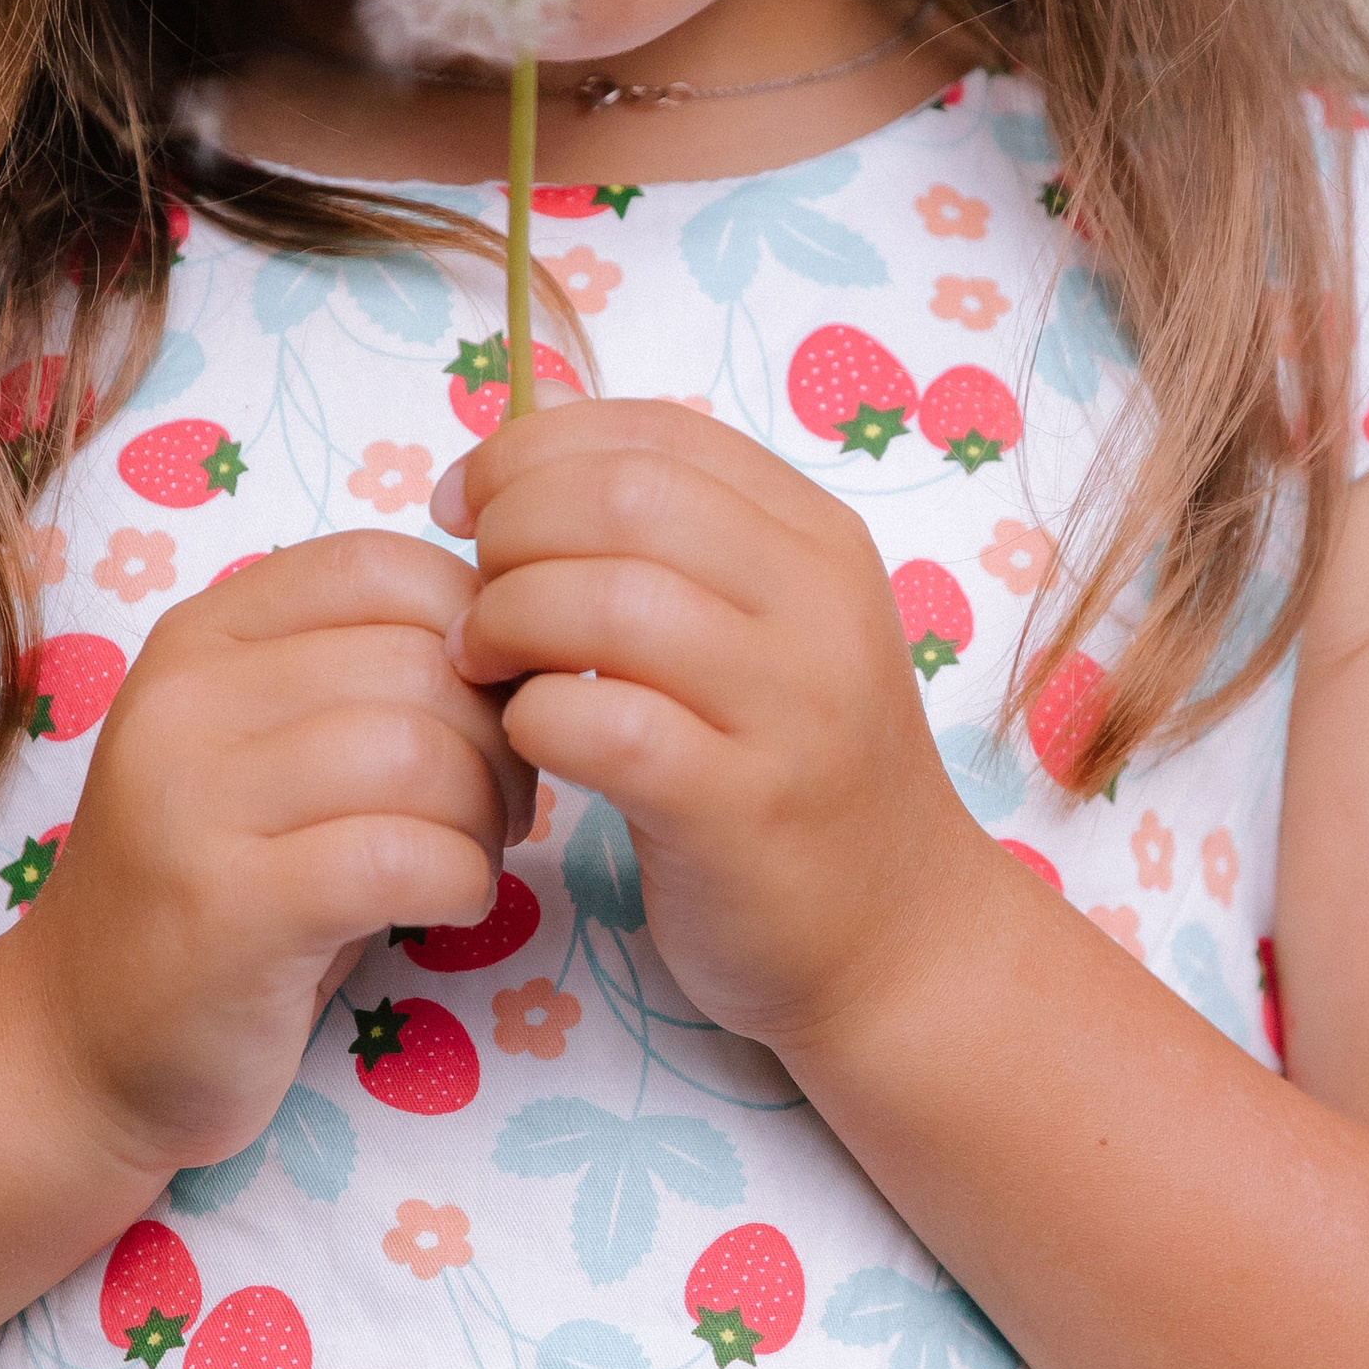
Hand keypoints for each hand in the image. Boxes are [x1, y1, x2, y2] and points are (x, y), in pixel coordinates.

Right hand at [7, 533, 530, 1178]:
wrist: (79, 1048)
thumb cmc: (218, 887)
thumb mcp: (268, 749)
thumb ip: (364, 676)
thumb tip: (520, 646)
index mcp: (200, 638)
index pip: (379, 564)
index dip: (475, 628)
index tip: (490, 705)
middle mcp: (184, 701)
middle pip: (418, 662)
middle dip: (499, 736)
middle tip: (500, 805)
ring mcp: (193, 803)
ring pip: (419, 754)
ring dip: (486, 813)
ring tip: (470, 856)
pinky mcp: (229, 909)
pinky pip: (403, 858)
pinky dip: (463, 881)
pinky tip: (448, 904)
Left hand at [434, 399, 984, 1055]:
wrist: (903, 941)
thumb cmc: (801, 772)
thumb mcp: (768, 625)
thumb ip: (670, 533)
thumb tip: (534, 427)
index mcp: (817, 539)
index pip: (654, 433)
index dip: (531, 448)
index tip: (464, 504)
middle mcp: (817, 607)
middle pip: (622, 499)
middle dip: (510, 528)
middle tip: (471, 590)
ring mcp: (790, 708)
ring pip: (607, 602)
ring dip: (506, 619)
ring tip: (479, 660)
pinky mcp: (743, 808)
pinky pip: (603, 724)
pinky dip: (533, 716)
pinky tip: (528, 735)